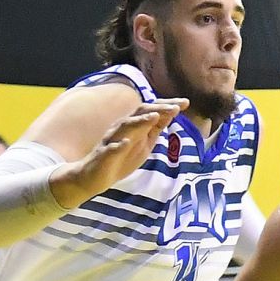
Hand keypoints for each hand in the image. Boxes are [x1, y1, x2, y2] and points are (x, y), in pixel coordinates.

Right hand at [51, 98, 187, 206]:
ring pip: (125, 126)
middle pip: (140, 113)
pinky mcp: (103, 155)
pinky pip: (110, 149)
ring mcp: (111, 140)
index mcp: (134, 126)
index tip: (186, 102)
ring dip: (140, 121)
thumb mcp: (144, 144)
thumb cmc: (121, 160)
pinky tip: (127, 143)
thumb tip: (170, 114)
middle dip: (158, 109)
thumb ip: (155, 129)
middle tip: (176, 107)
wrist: (93, 178)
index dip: (167, 106)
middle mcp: (122, 129)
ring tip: (155, 117)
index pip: (151, 111)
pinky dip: (118, 145)